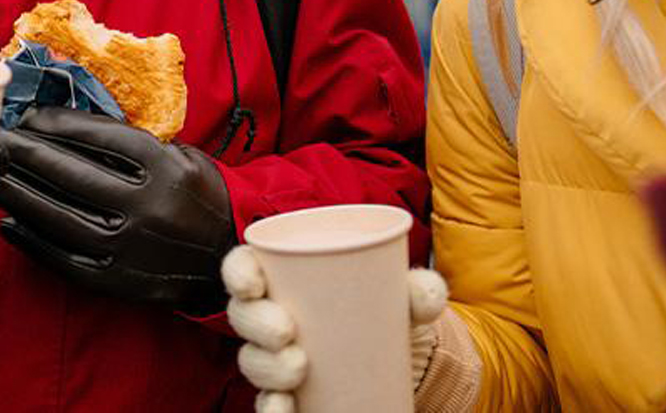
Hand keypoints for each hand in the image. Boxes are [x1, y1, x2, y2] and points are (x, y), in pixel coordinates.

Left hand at [0, 106, 233, 308]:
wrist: (227, 258)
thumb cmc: (195, 196)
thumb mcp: (181, 155)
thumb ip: (131, 140)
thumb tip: (62, 122)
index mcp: (166, 168)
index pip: (99, 138)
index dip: (58, 124)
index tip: (30, 116)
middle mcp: (147, 207)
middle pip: (72, 174)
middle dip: (27, 153)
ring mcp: (130, 248)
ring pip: (59, 216)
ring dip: (19, 193)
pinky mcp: (117, 281)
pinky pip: (63, 258)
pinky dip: (32, 240)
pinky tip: (10, 223)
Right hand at [222, 245, 448, 409]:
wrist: (394, 356)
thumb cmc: (383, 310)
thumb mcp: (401, 296)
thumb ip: (419, 289)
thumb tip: (427, 294)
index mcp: (283, 280)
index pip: (243, 267)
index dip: (238, 272)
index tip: (253, 283)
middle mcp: (269, 318)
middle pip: (243, 316)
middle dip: (256, 323)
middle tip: (287, 331)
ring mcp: (274, 359)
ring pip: (252, 361)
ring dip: (267, 367)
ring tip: (298, 367)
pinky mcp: (286, 394)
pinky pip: (267, 404)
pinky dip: (271, 409)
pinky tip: (283, 408)